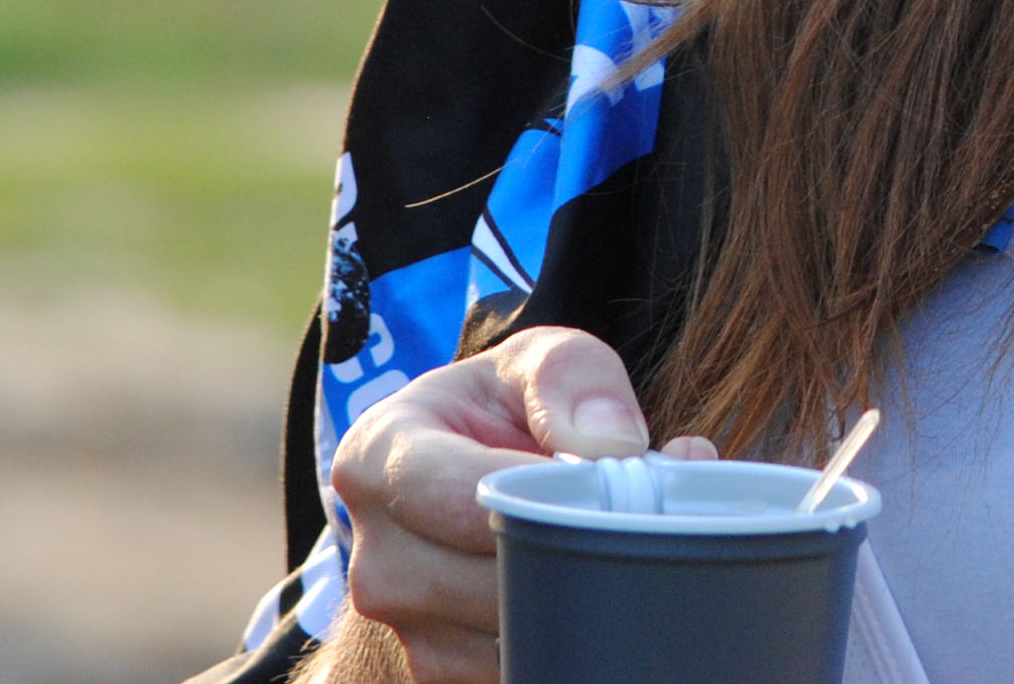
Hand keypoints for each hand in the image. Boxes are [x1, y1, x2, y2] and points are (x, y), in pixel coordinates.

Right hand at [324, 324, 714, 683]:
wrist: (467, 480)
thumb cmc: (501, 413)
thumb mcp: (537, 360)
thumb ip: (574, 377)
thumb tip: (609, 448)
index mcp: (378, 459)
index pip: (467, 499)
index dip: (550, 494)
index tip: (608, 479)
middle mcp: (375, 556)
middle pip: (491, 580)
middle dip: (577, 549)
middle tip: (638, 516)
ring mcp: (401, 626)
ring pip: (511, 636)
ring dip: (582, 597)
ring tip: (615, 543)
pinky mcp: (436, 673)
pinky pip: (519, 669)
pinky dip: (569, 636)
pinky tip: (593, 589)